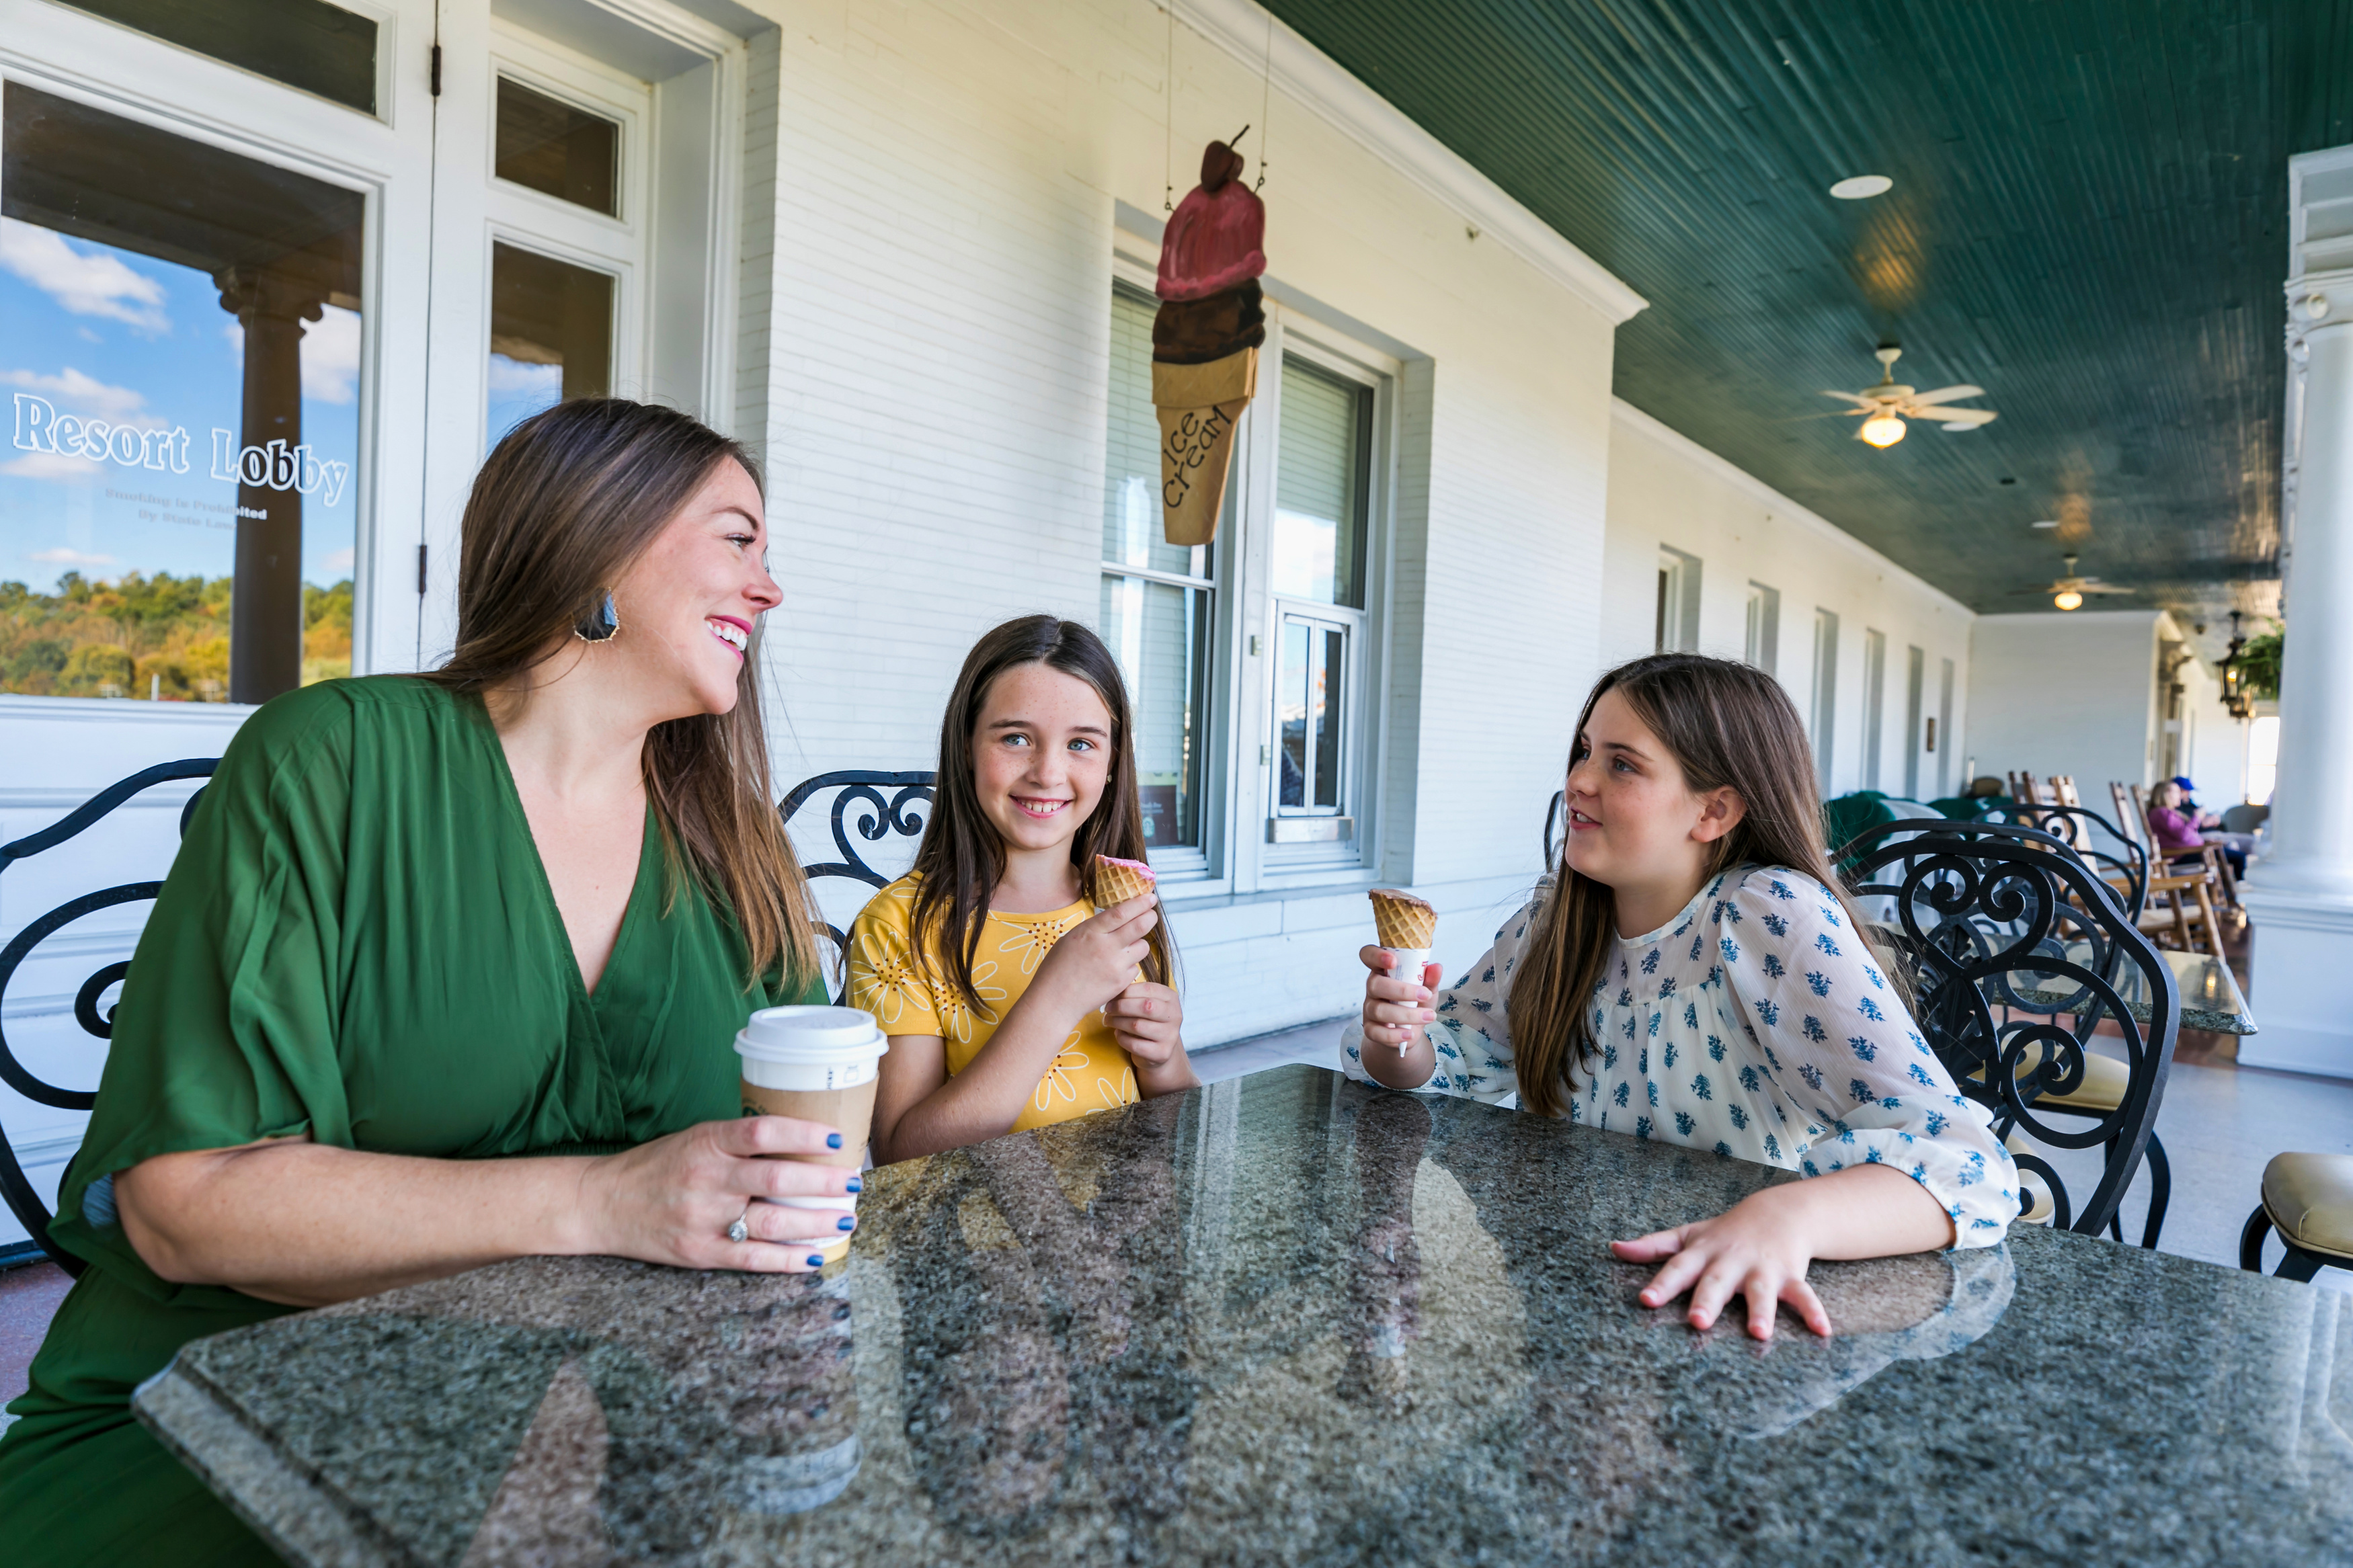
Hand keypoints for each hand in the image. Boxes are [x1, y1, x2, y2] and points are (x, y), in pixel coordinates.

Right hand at [580, 1115, 860, 1272]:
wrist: (602, 1202)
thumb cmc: (659, 1165)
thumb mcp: (696, 1137)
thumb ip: (740, 1141)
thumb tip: (804, 1141)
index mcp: (706, 1141)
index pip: (762, 1132)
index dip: (802, 1134)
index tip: (835, 1139)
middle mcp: (706, 1178)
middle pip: (775, 1180)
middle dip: (823, 1183)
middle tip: (854, 1183)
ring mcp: (702, 1218)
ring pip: (770, 1223)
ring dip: (815, 1223)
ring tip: (846, 1218)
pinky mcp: (699, 1252)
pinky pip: (751, 1258)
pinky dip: (787, 1260)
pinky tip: (815, 1255)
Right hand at [1033, 893, 1159, 1019]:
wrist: (1054, 1001)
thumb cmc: (1057, 969)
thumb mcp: (1071, 939)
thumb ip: (1095, 929)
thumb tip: (1117, 919)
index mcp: (1090, 932)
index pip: (1122, 912)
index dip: (1140, 903)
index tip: (1151, 898)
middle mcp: (1106, 947)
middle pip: (1141, 926)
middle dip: (1150, 917)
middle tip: (1151, 915)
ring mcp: (1115, 966)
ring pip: (1143, 947)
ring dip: (1138, 945)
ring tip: (1124, 950)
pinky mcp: (1121, 982)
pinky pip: (1136, 968)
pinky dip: (1129, 966)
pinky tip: (1114, 970)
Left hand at [1105, 980, 1183, 1067]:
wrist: (1160, 1050)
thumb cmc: (1148, 1021)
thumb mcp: (1146, 1003)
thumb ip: (1134, 995)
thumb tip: (1112, 990)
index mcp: (1171, 998)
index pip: (1147, 988)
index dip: (1126, 991)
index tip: (1112, 996)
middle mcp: (1175, 1015)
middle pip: (1145, 1006)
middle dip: (1121, 1006)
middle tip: (1107, 1009)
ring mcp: (1170, 1035)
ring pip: (1137, 1025)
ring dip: (1117, 1022)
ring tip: (1108, 1021)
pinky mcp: (1162, 1053)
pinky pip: (1135, 1044)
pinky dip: (1121, 1038)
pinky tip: (1118, 1034)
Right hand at [1358, 945, 1438, 1048]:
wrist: (1409, 1031)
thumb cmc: (1416, 1003)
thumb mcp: (1427, 989)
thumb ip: (1430, 979)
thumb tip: (1436, 967)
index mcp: (1383, 971)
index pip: (1368, 955)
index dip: (1376, 955)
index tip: (1393, 961)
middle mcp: (1373, 988)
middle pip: (1375, 984)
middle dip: (1402, 990)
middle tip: (1425, 995)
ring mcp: (1369, 1009)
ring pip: (1379, 1010)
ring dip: (1406, 1014)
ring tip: (1429, 1017)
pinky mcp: (1370, 1029)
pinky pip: (1376, 1032)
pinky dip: (1394, 1035)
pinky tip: (1410, 1034)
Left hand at [1610, 1184, 1832, 1340]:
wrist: (1779, 1212)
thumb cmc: (1726, 1232)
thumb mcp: (1689, 1235)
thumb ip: (1653, 1247)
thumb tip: (1613, 1248)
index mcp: (1703, 1254)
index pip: (1677, 1268)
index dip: (1661, 1284)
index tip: (1645, 1300)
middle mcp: (1731, 1262)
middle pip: (1717, 1282)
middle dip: (1708, 1300)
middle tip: (1697, 1322)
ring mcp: (1762, 1269)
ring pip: (1761, 1291)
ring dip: (1760, 1311)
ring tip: (1758, 1333)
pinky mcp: (1791, 1276)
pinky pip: (1804, 1296)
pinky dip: (1814, 1313)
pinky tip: (1822, 1331)